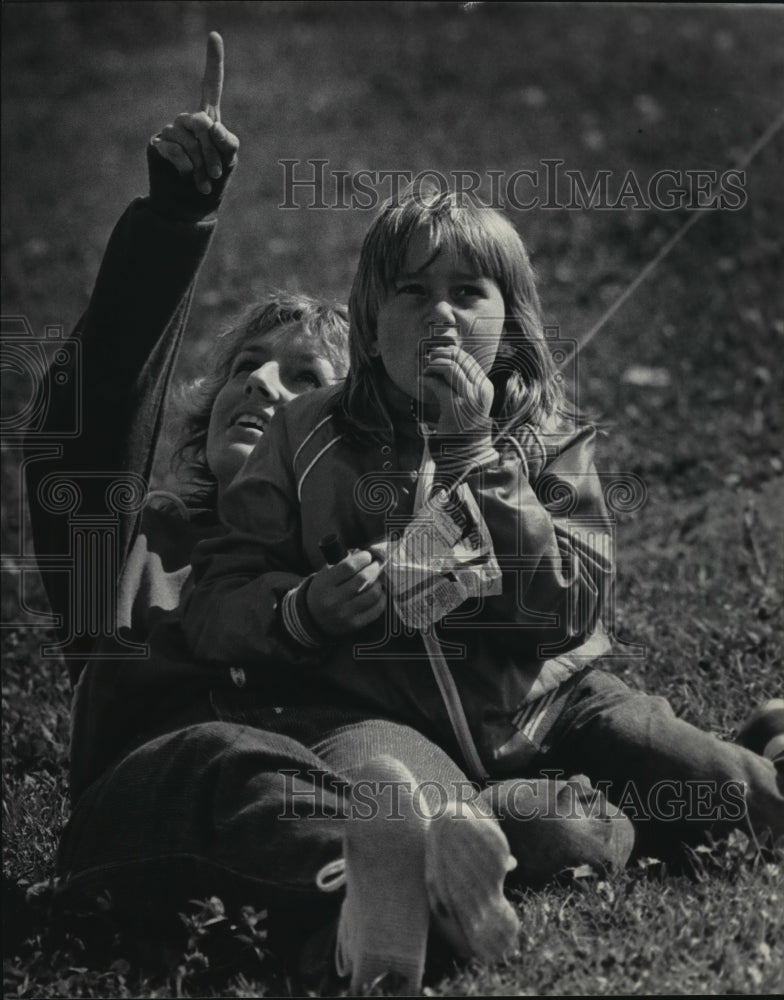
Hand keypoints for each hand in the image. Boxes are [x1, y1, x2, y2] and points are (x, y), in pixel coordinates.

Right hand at [150, 32, 238, 194]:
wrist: (190, 208)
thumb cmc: (212, 183)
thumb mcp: (229, 162)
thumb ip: (228, 142)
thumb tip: (210, 124)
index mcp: (207, 120)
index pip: (210, 86)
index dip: (213, 62)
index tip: (214, 35)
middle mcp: (186, 121)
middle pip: (201, 123)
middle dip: (213, 152)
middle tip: (217, 174)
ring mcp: (169, 131)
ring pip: (188, 139)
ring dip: (202, 164)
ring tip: (204, 182)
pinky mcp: (156, 144)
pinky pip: (174, 149)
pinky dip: (186, 167)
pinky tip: (188, 178)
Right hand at [306, 550, 385, 636]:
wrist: (313, 618)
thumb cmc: (323, 590)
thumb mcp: (325, 574)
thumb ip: (343, 563)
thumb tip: (367, 554)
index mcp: (324, 584)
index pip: (349, 566)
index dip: (363, 558)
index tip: (367, 555)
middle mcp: (333, 600)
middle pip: (363, 579)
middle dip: (374, 568)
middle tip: (376, 565)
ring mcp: (344, 614)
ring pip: (373, 594)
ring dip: (379, 583)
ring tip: (377, 580)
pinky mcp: (354, 624)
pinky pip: (376, 609)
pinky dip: (382, 598)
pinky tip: (379, 593)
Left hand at [421, 345, 493, 440]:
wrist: (469, 451)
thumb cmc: (466, 426)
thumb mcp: (470, 402)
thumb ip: (463, 384)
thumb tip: (445, 361)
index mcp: (485, 387)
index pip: (468, 359)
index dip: (450, 352)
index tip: (437, 354)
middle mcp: (481, 390)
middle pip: (460, 359)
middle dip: (440, 354)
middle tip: (429, 359)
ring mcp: (469, 399)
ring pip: (450, 368)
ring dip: (433, 366)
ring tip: (425, 372)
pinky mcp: (454, 408)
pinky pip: (439, 385)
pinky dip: (427, 380)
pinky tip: (421, 381)